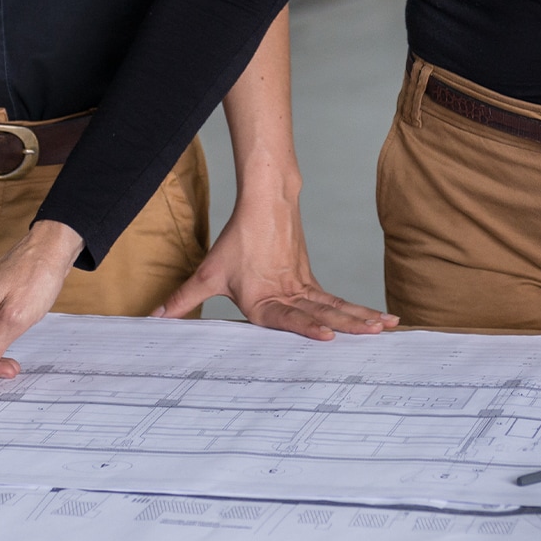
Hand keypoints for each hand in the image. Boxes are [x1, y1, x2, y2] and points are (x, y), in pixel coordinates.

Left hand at [155, 195, 396, 339]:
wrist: (267, 203)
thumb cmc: (238, 241)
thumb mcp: (208, 272)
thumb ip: (183, 299)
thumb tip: (153, 317)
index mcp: (265, 299)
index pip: (289, 315)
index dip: (307, 327)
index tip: (328, 336)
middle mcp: (290, 294)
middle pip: (323, 311)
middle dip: (350, 326)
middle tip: (373, 337)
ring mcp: (305, 287)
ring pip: (337, 305)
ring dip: (362, 317)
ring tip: (387, 328)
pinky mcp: (312, 281)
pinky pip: (337, 299)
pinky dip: (358, 310)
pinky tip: (378, 320)